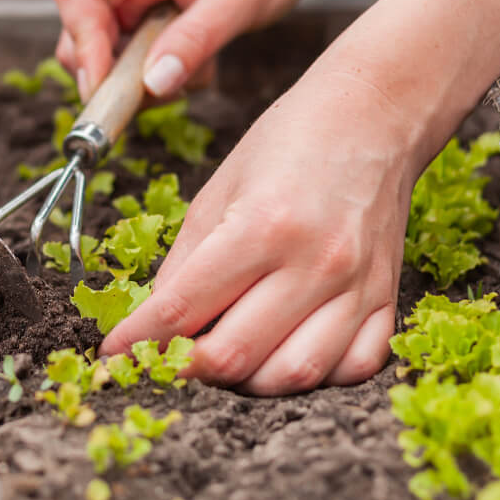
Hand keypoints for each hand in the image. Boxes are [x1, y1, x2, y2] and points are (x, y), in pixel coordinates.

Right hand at [51, 0, 318, 101]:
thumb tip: (152, 85)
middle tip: (163, 90)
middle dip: (111, 75)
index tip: (106, 87)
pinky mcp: (139, 24)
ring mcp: (129, 2)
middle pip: (77, 34)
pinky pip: (127, 65)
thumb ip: (197, 39)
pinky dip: (155, 80)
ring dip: (139, 83)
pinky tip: (195, 65)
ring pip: (99, 58)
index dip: (82, 44)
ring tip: (195, 70)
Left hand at [100, 64, 419, 394]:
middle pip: (234, 355)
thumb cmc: (287, 143)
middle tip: (161, 360)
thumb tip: (155, 320)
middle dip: (183, 369)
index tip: (111, 355)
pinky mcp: (388, 297)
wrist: (372, 116)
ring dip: (245, 383)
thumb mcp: (217, 189)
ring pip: (294, 376)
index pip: (182, 309)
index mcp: (260, 226)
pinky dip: (310, 376)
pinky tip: (282, 355)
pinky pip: (353, 368)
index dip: (137, 341)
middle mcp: (314, 263)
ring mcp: (358, 286)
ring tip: (219, 362)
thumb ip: (184, 260)